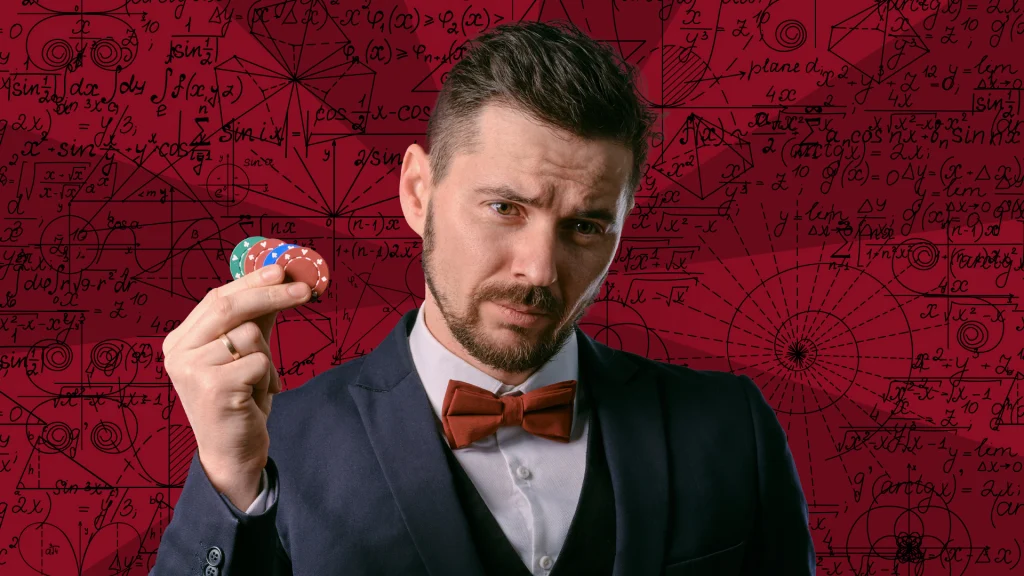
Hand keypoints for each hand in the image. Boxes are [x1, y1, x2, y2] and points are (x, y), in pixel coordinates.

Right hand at [162, 264, 310, 508]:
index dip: (251, 281)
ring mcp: (192, 370)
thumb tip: (281, 280)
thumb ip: (256, 320)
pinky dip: (268, 377)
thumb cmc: (240, 401)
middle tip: (305, 290)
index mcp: (180, 340)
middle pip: (229, 306)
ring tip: (258, 383)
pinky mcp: (213, 387)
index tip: (282, 269)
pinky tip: (256, 397)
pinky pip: (259, 362)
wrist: (233, 454)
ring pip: (251, 336)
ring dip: (268, 359)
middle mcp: (178, 353)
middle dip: (271, 294)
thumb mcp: (246, 355)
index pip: (217, 297)